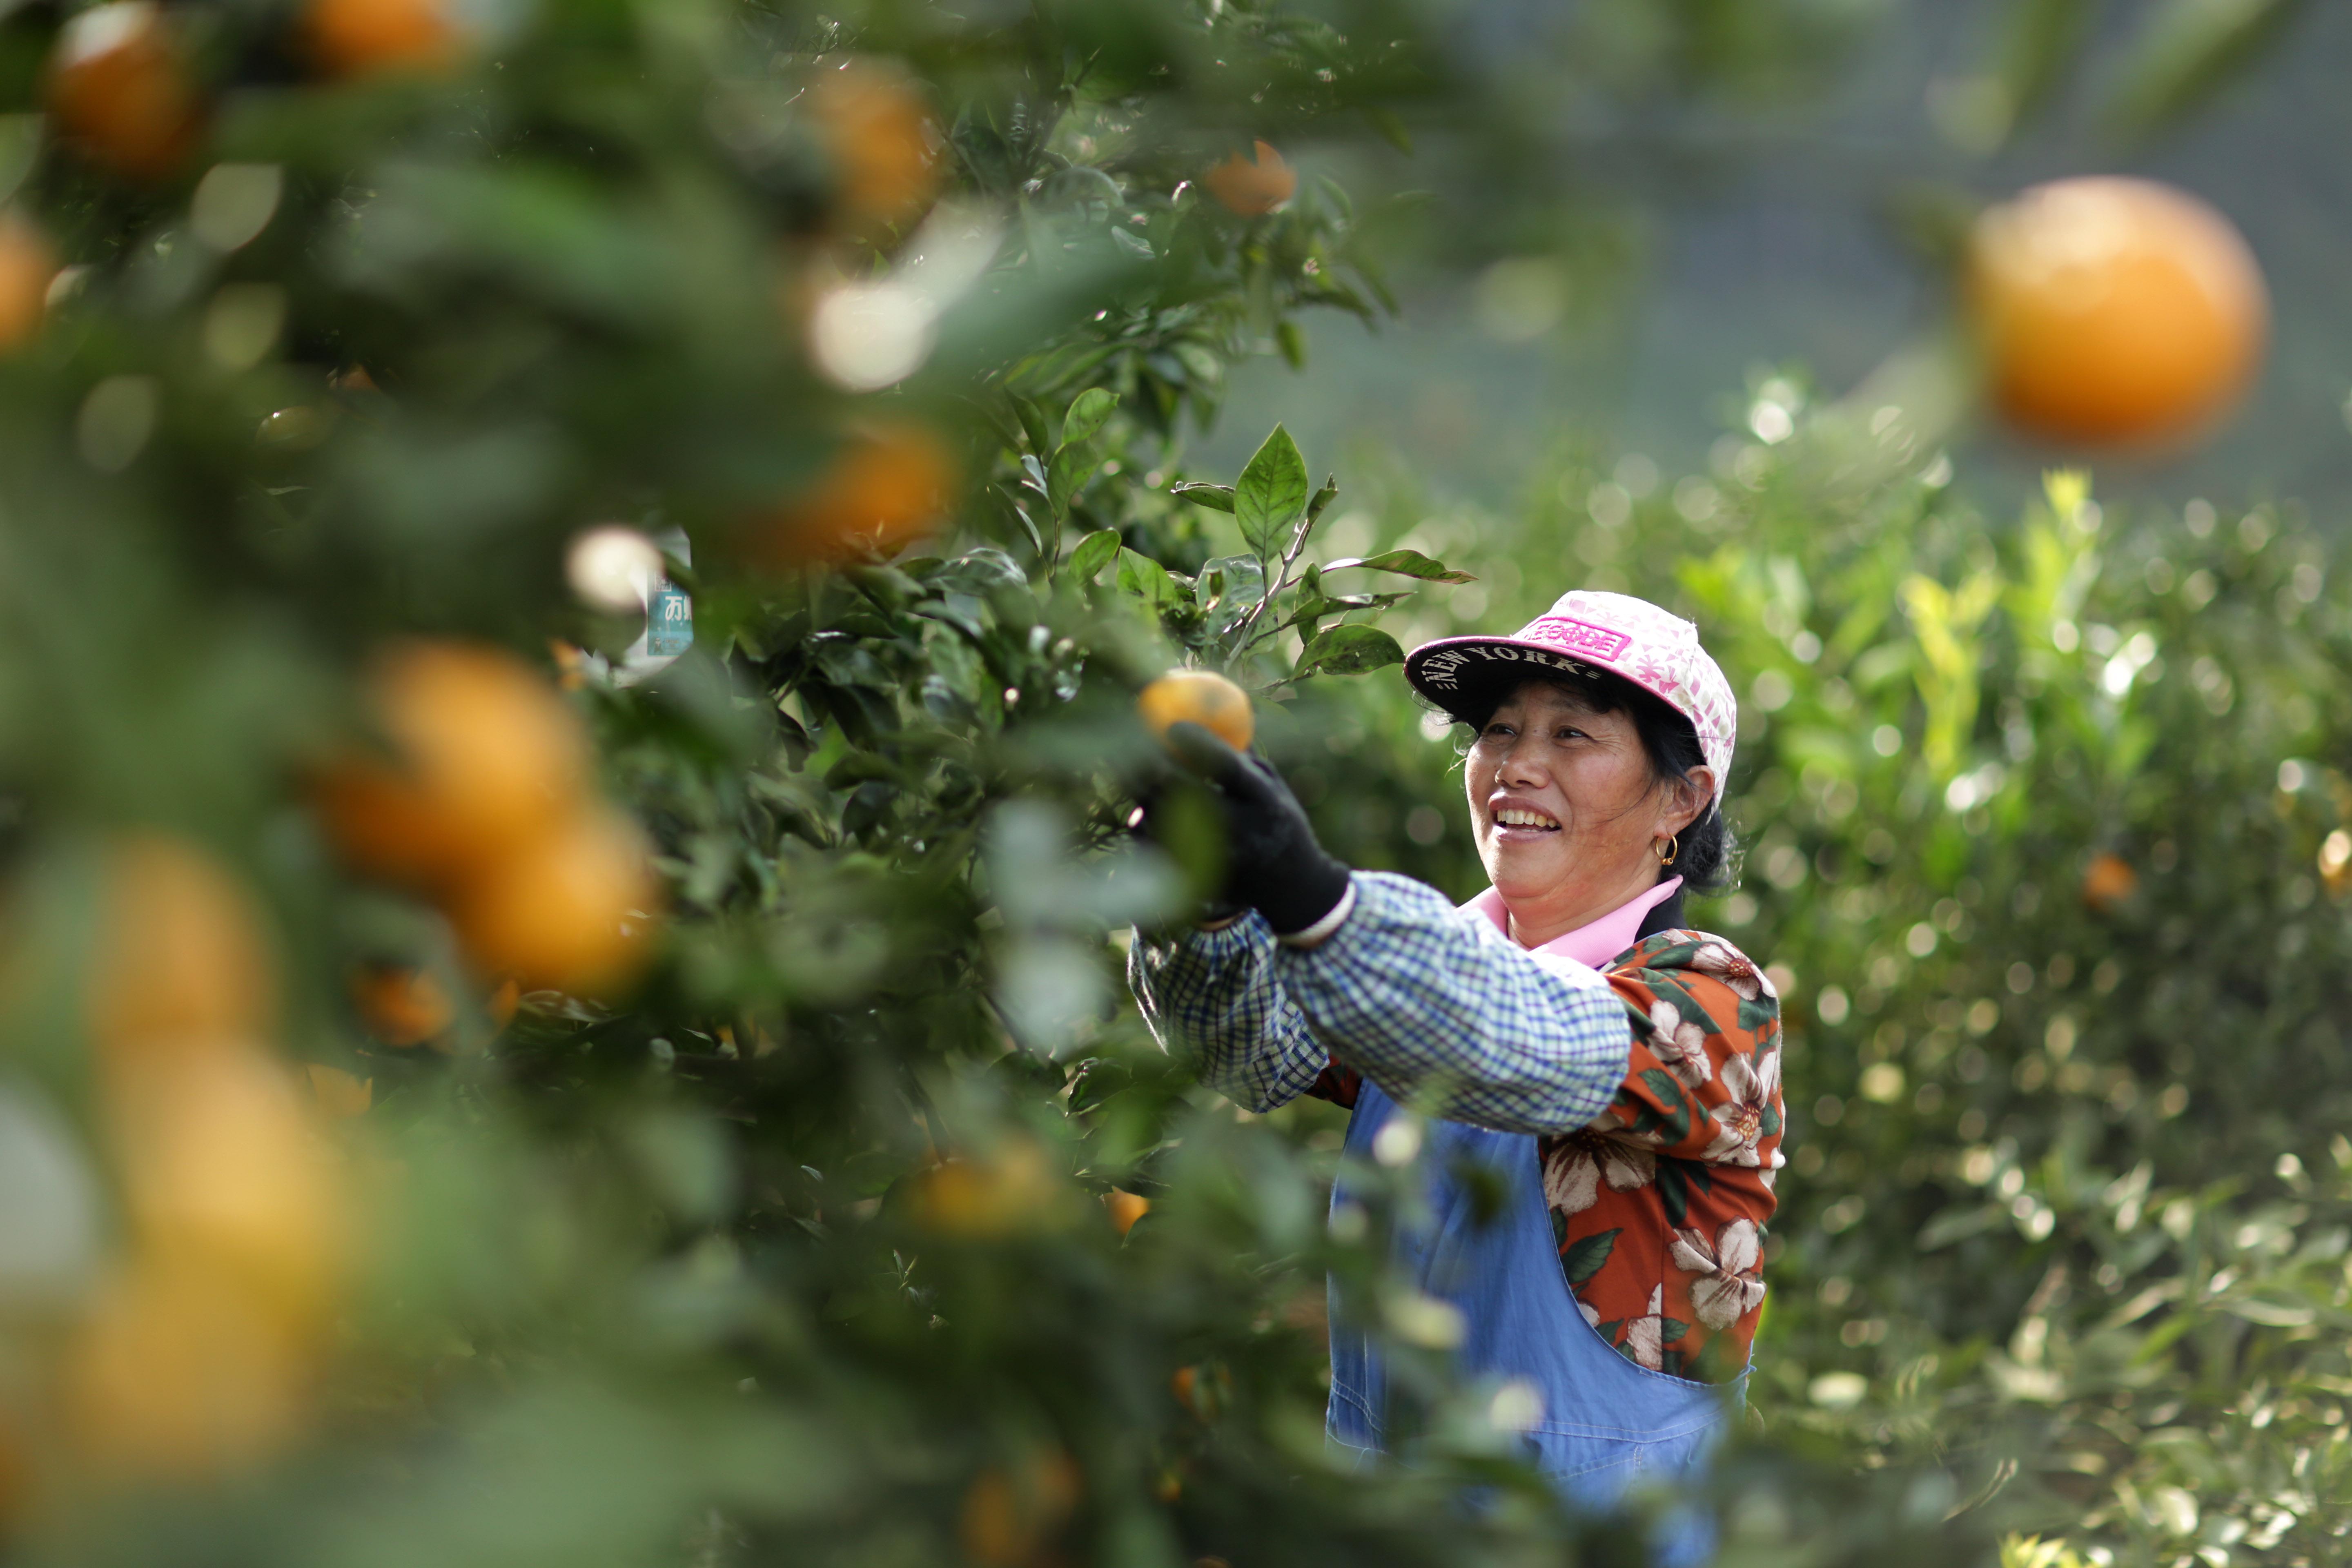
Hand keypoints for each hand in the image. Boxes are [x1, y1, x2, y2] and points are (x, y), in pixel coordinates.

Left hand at [1155, 723, 1351, 935]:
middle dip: (1153, 763)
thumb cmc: (1280, 823)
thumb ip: (1242, 758)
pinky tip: (1145, 809)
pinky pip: (1154, 844)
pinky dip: (1143, 822)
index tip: (1173, 725)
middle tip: (1134, 743)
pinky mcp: (1195, 876)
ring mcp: (1215, 857)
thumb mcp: (1275, 787)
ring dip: (1141, 791)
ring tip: (1132, 772)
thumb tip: (1205, 718)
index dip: (1198, 744)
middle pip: (1183, 793)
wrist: (1291, 887)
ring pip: (1161, 817)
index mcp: (1265, 803)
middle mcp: (1239, 831)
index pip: (1227, 768)